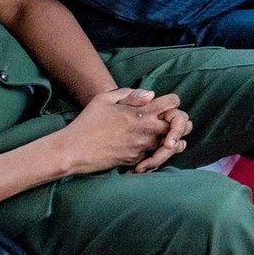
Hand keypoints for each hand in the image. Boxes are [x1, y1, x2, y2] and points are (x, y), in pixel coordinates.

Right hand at [56, 88, 185, 174]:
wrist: (73, 150)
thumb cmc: (87, 122)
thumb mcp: (105, 99)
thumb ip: (131, 94)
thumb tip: (151, 95)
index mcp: (141, 112)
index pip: (173, 103)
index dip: (171, 102)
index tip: (163, 105)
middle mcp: (146, 131)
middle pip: (179, 125)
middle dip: (176, 122)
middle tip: (167, 122)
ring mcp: (142, 147)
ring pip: (169, 144)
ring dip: (167, 139)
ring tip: (160, 136)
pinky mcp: (136, 161)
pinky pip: (153, 156)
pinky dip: (153, 153)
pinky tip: (145, 148)